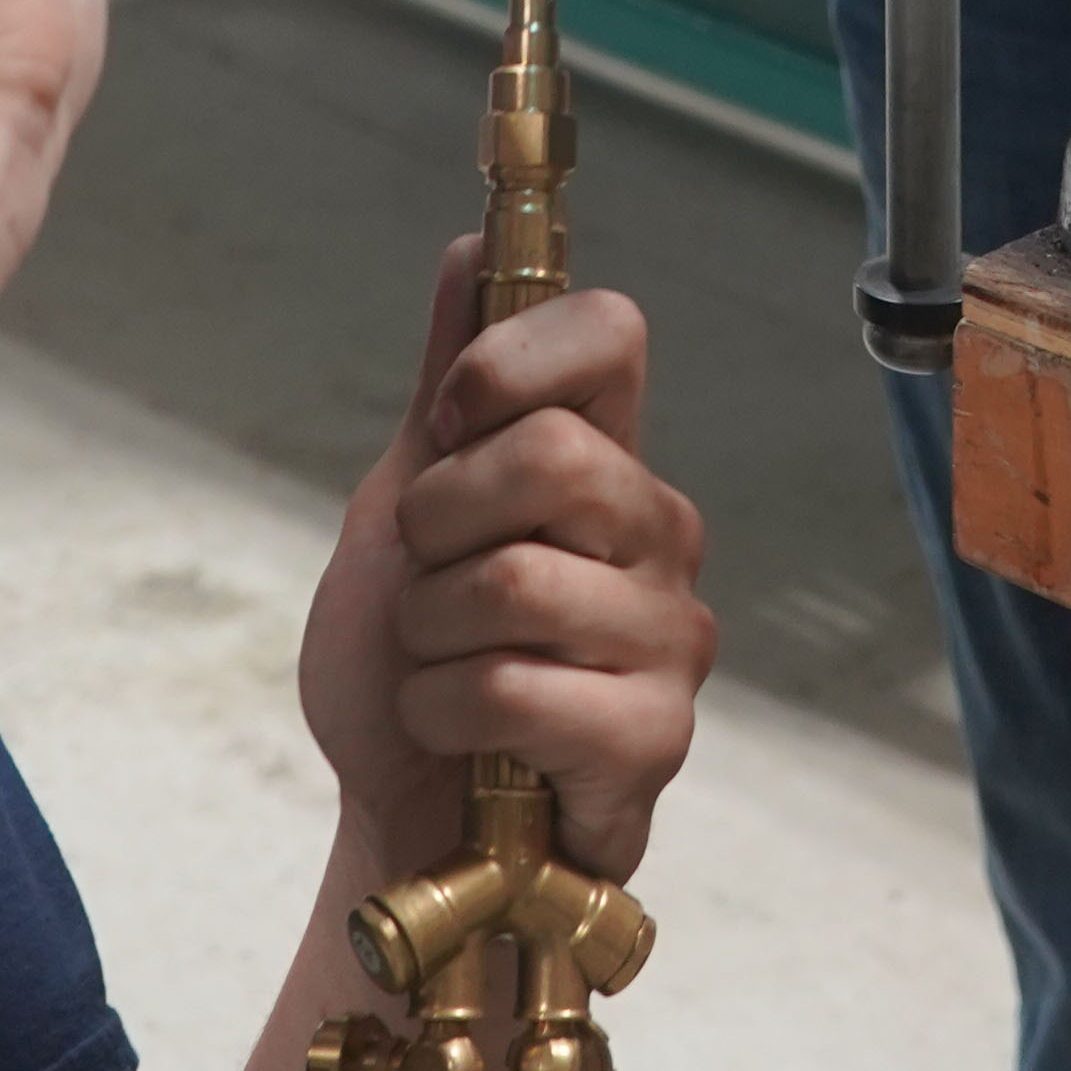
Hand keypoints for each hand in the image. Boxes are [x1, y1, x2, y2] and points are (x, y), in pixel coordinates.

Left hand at [297, 243, 714, 879]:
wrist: (402, 820)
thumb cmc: (414, 669)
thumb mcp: (403, 513)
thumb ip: (445, 392)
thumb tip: (471, 250)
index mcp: (604, 459)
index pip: (611, 331)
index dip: (511, 359)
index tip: (447, 421)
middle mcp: (654, 533)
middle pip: (552, 452)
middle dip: (438, 523)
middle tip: (426, 580)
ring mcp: (668, 634)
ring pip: (516, 578)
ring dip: (429, 635)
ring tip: (442, 666)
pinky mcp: (654, 736)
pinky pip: (517, 687)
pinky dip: (446, 712)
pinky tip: (462, 734)